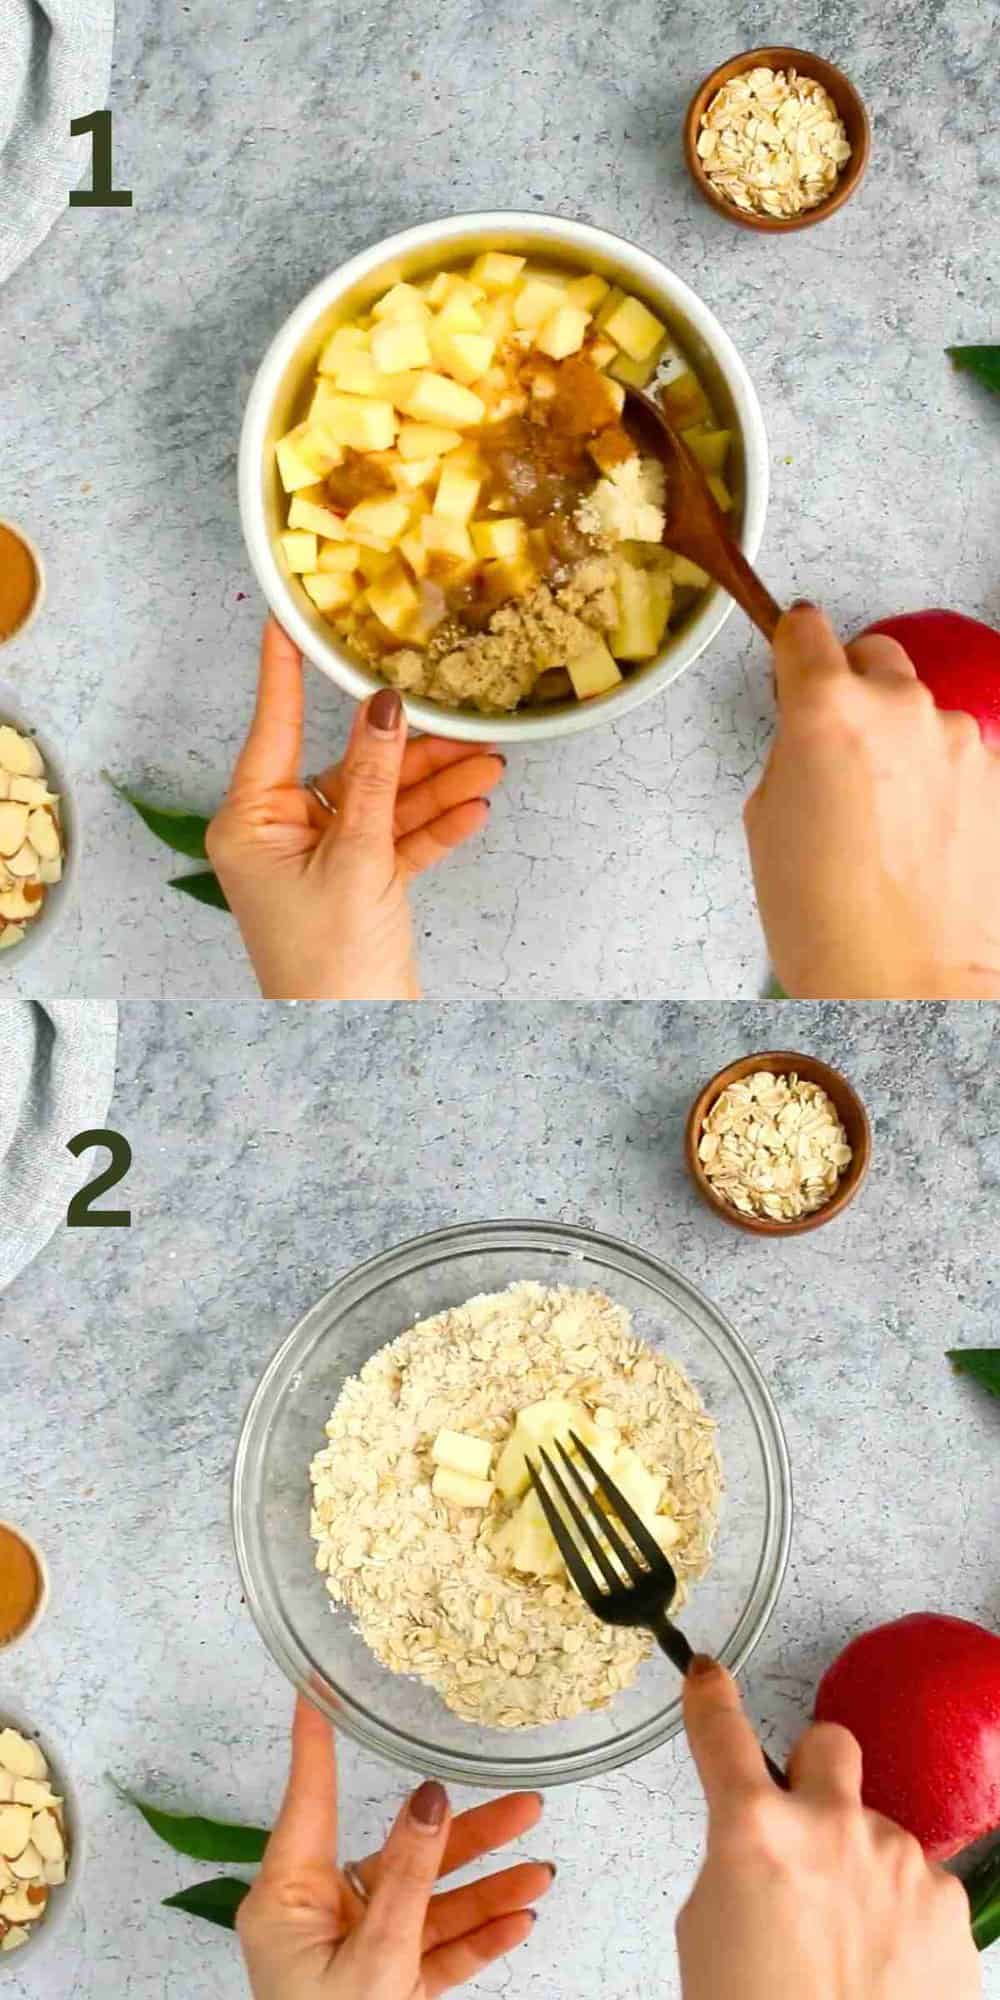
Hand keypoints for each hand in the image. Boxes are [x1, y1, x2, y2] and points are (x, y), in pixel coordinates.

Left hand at [207, 620, 503, 998]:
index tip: (292, 617)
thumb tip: (383, 707)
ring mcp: (322, 859)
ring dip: (436, 785)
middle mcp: (281, 834)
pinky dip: (435, 826)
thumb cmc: (330, 966)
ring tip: (488, 763)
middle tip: (458, 715)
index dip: (286, 670)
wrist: (353, 1039)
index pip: (276, 728)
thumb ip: (376, 781)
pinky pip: (399, 840)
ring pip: (383, 802)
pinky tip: (475, 808)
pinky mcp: (359, 883)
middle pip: (349, 767)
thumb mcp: (357, 860)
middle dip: (409, 748)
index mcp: (253, 822)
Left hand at [237, 1698, 551, 1999]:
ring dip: (488, 1891)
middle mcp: (318, 1916)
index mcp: (287, 1898)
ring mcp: (354, 1952)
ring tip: (542, 1874)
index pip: (308, 1800)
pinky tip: (519, 1921)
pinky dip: (477, 1939)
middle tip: (525, 1804)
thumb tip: (429, 1797)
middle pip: (400, 1856)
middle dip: (468, 1836)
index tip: (313, 1686)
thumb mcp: (373, 1959)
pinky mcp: (385, 1987)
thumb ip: (408, 1880)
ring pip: (429, 1905)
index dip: (315, 1742)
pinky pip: (435, 1952)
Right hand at [677, 1658, 979, 1999]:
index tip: (707, 1676)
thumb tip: (763, 1846)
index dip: (709, 1697)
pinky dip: (900, 1914)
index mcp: (755, 1831)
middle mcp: (833, 1828)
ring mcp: (901, 1862)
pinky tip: (882, 1967)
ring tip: (844, 1946)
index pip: (720, 1733)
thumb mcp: (707, 1933)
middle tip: (801, 1825)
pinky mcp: (951, 1905)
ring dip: (859, 1866)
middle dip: (812, 1770)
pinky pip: (918, 1884)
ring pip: (876, 1831)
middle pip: (829, 1743)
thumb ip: (737, 1862)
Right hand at [744, 603, 999, 997]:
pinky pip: (959, 759)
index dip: (794, 646)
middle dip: (853, 691)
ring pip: (921, 713)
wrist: (906, 983)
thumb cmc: (823, 918)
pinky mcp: (999, 778)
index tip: (794, 657)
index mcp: (828, 708)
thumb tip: (814, 736)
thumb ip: (794, 752)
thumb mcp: (767, 820)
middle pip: (874, 657)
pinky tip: (923, 839)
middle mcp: (901, 707)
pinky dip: (940, 782)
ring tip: (885, 818)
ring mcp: (961, 740)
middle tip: (837, 754)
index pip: (806, 630)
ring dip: (902, 742)